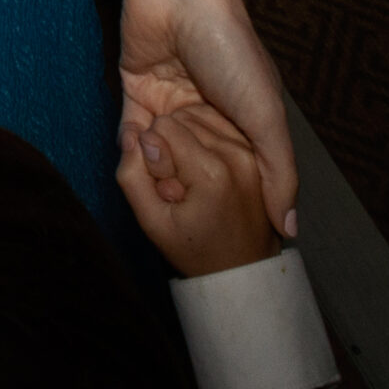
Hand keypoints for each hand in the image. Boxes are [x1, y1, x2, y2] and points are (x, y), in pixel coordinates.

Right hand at [117, 100, 281, 277]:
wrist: (243, 271)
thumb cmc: (196, 250)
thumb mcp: (151, 223)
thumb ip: (132, 176)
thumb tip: (133, 136)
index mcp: (212, 173)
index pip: (163, 125)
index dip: (154, 153)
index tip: (167, 185)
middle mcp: (236, 155)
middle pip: (182, 119)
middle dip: (172, 145)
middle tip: (180, 185)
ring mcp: (250, 152)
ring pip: (199, 117)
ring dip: (188, 141)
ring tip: (194, 180)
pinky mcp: (256, 151)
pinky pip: (217, 124)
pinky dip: (205, 139)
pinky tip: (206, 170)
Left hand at [118, 0, 296, 242]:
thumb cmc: (230, 47)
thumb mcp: (266, 114)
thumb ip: (279, 171)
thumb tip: (288, 229)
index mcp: (246, 120)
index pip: (240, 175)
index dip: (231, 200)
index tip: (222, 224)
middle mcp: (210, 114)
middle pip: (195, 168)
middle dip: (185, 185)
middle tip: (179, 194)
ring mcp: (173, 101)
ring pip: (161, 153)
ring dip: (155, 167)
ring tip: (156, 177)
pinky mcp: (139, 89)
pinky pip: (131, 130)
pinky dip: (130, 146)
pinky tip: (133, 156)